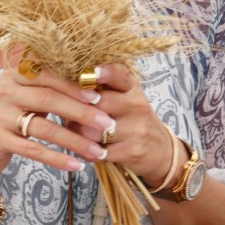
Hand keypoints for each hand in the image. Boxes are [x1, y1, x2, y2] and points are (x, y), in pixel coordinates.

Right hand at [0, 53, 116, 177]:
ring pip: (43, 127)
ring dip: (74, 140)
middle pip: (48, 99)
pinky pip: (32, 149)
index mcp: (13, 74)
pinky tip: (76, 165)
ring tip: (98, 151)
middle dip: (81, 113)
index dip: (75, 86)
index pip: (49, 75)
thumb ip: (51, 88)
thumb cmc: (14, 119)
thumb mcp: (27, 97)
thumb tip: (95, 86)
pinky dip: (57, 158)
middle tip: (107, 124)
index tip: (100, 98)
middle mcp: (2, 90)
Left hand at [69, 63, 173, 184]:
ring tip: (75, 129)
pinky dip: (85, 150)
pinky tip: (85, 147)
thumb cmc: (131, 118)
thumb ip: (102, 87)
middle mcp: (136, 106)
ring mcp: (136, 130)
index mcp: (132, 88)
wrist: (160, 150)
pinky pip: (96, 151)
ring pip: (93, 130)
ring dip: (77, 131)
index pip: (120, 75)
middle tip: (67, 110)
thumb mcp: (125, 96)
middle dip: (77, 108)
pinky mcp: (131, 151)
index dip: (105, 73)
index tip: (90, 73)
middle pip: (99, 103)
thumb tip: (64, 78)